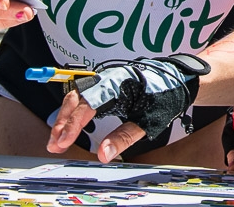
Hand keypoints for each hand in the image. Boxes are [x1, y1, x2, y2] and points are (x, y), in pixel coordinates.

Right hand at [47, 54, 210, 162]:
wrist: (179, 80)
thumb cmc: (166, 96)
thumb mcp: (148, 121)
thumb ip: (124, 137)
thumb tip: (103, 154)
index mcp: (118, 83)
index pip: (88, 103)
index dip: (72, 124)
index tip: (62, 142)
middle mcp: (109, 78)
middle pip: (76, 97)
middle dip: (62, 121)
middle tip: (54, 144)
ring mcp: (106, 80)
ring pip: (78, 96)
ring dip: (65, 117)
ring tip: (57, 139)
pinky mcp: (107, 85)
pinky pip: (84, 96)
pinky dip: (74, 111)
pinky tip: (69, 127)